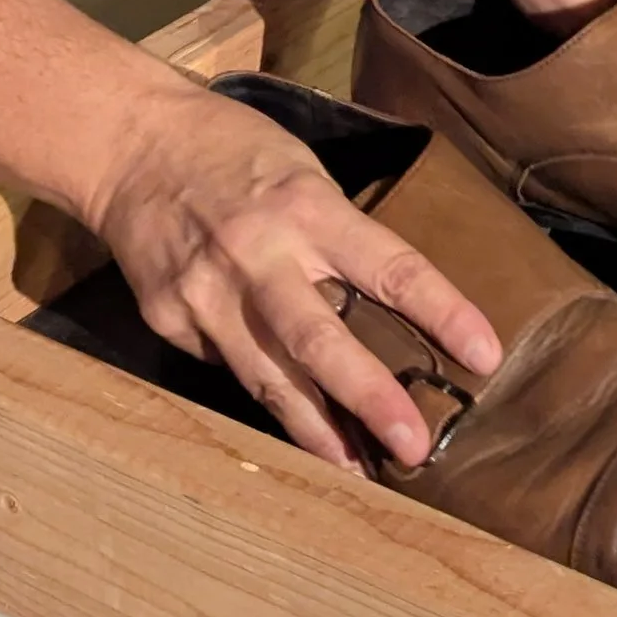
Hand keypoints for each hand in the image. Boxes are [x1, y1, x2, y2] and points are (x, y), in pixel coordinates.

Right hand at [91, 83, 500, 471]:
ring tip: (355, 473)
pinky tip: (285, 422)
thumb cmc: (232, 149)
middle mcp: (257, 254)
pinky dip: (259, 393)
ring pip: (268, 376)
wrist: (131, 143)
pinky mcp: (169, 319)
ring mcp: (206, 293)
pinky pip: (225, 366)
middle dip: (370, 397)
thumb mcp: (302, 173)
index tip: (485, 355)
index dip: (442, 312)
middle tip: (413, 446)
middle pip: (320, 340)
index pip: (389, 266)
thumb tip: (382, 309)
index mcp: (306, 207)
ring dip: (315, 431)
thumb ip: (337, 236)